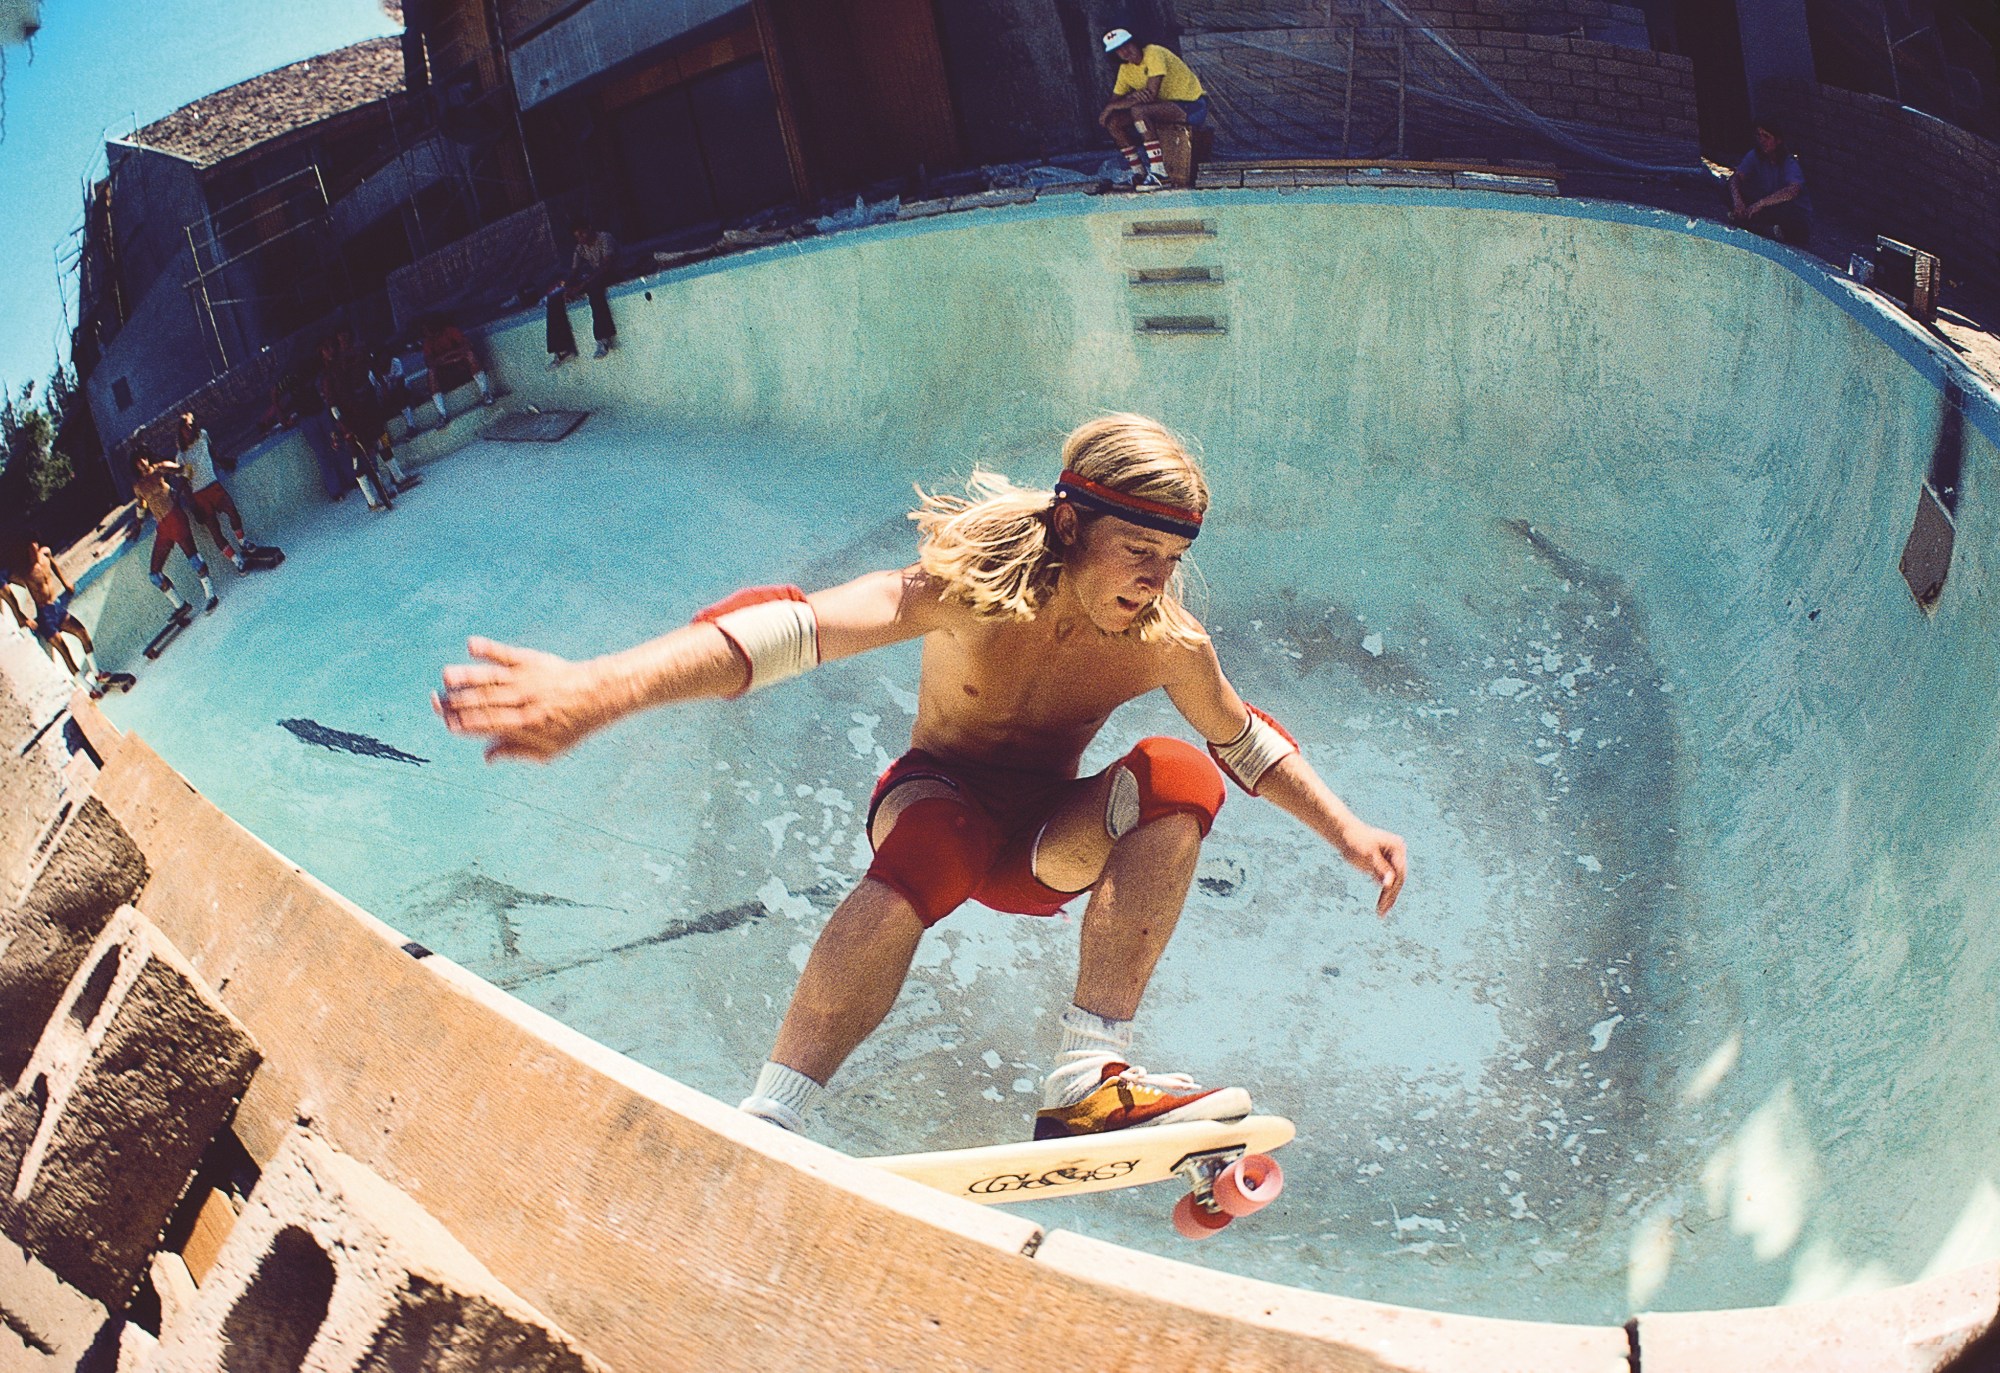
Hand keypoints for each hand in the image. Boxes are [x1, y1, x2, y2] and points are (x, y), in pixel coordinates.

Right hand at [433, 637, 613, 762]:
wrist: (598, 694)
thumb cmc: (571, 726)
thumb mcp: (549, 750)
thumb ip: (516, 752)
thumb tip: (485, 757)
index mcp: (526, 724)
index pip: (490, 724)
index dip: (467, 724)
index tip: (447, 723)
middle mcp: (524, 700)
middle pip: (485, 700)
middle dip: (458, 701)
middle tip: (435, 701)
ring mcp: (526, 678)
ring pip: (492, 678)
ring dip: (467, 676)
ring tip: (446, 676)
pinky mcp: (530, 660)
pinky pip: (506, 653)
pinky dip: (488, 649)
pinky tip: (470, 645)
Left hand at [1337, 821, 1407, 916]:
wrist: (1343, 833)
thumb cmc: (1354, 841)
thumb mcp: (1367, 855)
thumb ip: (1379, 869)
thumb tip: (1390, 884)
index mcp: (1398, 847)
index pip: (1399, 872)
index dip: (1393, 889)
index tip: (1384, 902)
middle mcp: (1398, 853)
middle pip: (1398, 879)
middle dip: (1390, 896)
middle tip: (1381, 912)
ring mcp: (1393, 860)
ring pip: (1394, 883)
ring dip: (1388, 898)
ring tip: (1380, 913)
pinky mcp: (1385, 867)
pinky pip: (1387, 883)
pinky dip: (1383, 894)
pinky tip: (1380, 907)